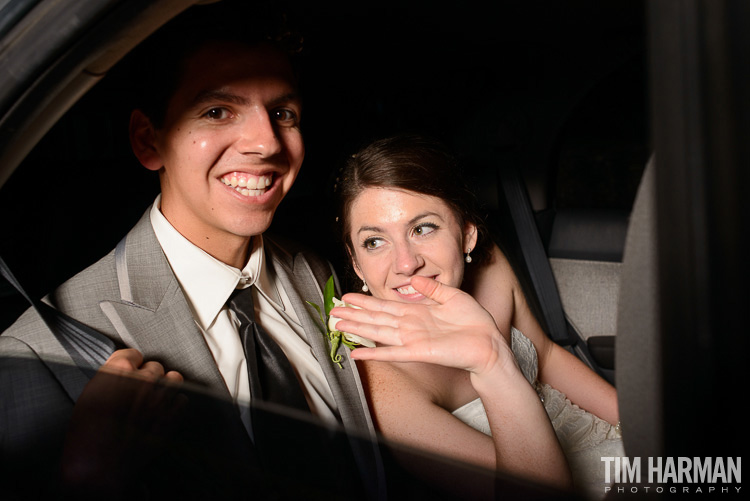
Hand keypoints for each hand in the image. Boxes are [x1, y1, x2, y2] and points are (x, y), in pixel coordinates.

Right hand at [60, 349, 185, 495]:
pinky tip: (161, 415)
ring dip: (165, 388)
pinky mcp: (172, 415)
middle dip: (146, 378)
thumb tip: (119, 374)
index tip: (129, 372)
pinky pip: (181, 400)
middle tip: (137, 394)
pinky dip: (173, 407)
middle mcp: (143, 378)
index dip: (130, 365)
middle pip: (153, 367)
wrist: (98, 468)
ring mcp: (161, 396)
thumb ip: (108, 379)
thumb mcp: (88, 397)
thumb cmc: (86, 437)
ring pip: (173, 378)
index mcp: (118, 370)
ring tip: (153, 401)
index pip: (133, 353)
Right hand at [332, 276, 514, 374]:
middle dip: (354, 314)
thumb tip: (412, 279)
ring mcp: (412, 340)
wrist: (489, 342)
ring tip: (338, 324)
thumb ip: (431, 288)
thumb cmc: (474, 321)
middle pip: (376, 318)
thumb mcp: (452, 295)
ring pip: (378, 332)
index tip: (348, 296)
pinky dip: (373, 353)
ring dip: (357, 329)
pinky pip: (392, 352)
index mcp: (417, 313)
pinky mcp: (419, 352)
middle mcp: (410, 326)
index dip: (365, 302)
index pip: (385, 306)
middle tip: (333, 310)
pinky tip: (356, 353)